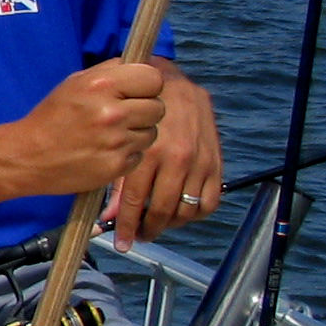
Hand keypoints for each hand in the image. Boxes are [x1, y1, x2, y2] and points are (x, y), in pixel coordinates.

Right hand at [2, 58, 164, 201]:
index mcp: (101, 85)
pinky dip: (126, 153)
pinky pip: (140, 154)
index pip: (153, 78)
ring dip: (136, 133)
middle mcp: (112, 112)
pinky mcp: (117, 165)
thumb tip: (143, 65)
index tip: (133, 92)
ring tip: (110, 135)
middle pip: (158, 107)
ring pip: (152, 132)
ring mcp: (116, 141)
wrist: (28, 156)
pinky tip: (105, 151)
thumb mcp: (75, 83)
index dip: (145, 85)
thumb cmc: (52, 117)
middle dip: (143, 111)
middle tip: (120, 116)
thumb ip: (111, 72)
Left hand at [105, 58, 221, 249]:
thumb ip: (116, 177)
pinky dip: (196, 214)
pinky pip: (211, 201)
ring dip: (170, 225)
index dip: (127, 226)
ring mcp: (200, 161)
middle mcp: (177, 158)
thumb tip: (109, 217)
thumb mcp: (118, 137)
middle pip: (162, 210)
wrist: (168, 82)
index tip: (122, 243)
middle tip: (138, 237)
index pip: (136, 201)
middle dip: (148, 229)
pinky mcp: (216, 161)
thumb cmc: (133, 109)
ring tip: (156, 227)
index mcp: (148, 151)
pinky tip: (181, 214)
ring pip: (187, 210)